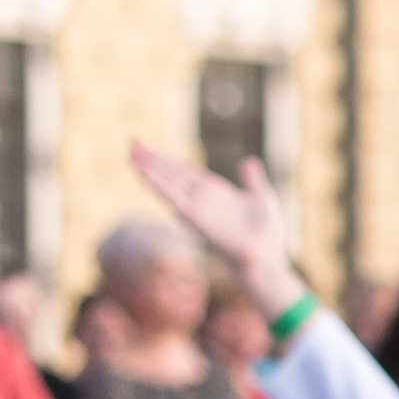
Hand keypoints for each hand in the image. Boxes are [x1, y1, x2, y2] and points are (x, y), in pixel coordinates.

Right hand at [130, 142, 297, 301]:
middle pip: (171, 173)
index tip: (151, 147)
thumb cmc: (268, 234)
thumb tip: (248, 161)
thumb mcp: (262, 198)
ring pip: (167, 183)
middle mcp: (202, 199)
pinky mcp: (195, 218)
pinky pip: (172, 198)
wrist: (268, 256)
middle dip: (152, 159)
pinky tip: (142, 173)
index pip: (185, 171)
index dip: (168, 159)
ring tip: (130, 153)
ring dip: (148, 168)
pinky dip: (157, 185)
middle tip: (132, 141)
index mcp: (215, 192)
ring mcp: (196, 208)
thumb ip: (252, 180)